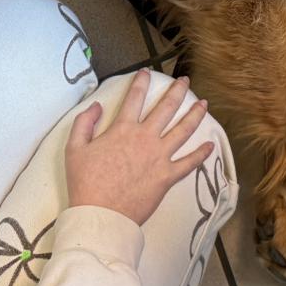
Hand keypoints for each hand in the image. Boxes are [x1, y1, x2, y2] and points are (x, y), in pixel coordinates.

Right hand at [66, 71, 214, 224]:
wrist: (100, 214)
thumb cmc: (85, 182)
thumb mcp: (74, 148)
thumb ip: (84, 122)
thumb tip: (95, 104)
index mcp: (123, 129)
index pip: (134, 98)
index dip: (141, 82)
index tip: (147, 72)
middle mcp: (146, 138)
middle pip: (166, 108)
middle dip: (177, 91)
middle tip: (185, 80)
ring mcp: (160, 157)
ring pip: (184, 130)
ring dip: (195, 114)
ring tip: (204, 103)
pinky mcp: (168, 176)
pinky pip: (190, 163)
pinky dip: (201, 154)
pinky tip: (211, 145)